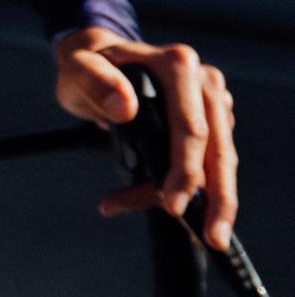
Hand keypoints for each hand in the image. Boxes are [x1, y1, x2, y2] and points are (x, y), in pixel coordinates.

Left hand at [55, 28, 239, 249]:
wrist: (98, 60)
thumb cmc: (86, 66)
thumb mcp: (75, 69)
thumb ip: (93, 82)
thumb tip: (124, 108)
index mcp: (177, 65)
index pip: (190, 127)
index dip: (185, 168)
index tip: (173, 203)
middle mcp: (204, 82)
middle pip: (218, 148)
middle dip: (216, 196)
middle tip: (211, 236)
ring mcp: (212, 101)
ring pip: (221, 159)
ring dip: (215, 200)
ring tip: (207, 236)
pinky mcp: (213, 120)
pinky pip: (209, 161)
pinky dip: (198, 189)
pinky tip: (181, 211)